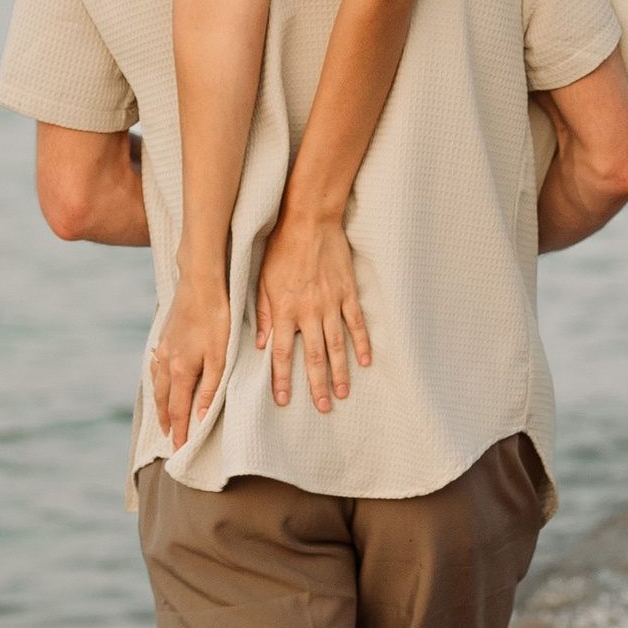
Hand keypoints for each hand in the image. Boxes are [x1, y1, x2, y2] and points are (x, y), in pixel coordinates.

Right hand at [148, 270, 233, 452]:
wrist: (199, 284)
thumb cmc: (216, 317)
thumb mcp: (220, 355)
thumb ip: (210, 387)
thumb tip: (199, 416)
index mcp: (181, 370)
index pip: (179, 410)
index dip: (179, 431)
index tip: (179, 449)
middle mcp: (166, 362)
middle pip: (164, 401)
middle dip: (167, 422)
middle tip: (168, 440)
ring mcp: (162, 349)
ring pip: (157, 385)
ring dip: (160, 404)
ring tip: (163, 418)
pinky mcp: (163, 337)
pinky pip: (154, 368)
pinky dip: (156, 382)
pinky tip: (159, 381)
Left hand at [253, 206, 371, 414]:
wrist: (309, 220)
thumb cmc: (280, 248)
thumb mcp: (261, 280)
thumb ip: (264, 313)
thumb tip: (262, 344)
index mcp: (285, 310)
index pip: (283, 353)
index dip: (282, 379)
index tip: (283, 400)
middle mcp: (309, 312)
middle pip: (314, 356)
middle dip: (316, 384)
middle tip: (322, 407)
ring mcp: (331, 303)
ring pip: (337, 345)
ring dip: (340, 371)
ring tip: (342, 393)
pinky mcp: (347, 292)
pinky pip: (356, 323)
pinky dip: (362, 343)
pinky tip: (366, 361)